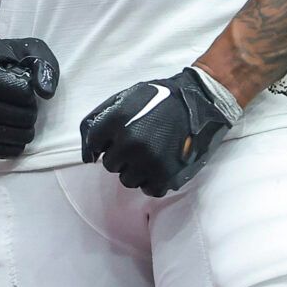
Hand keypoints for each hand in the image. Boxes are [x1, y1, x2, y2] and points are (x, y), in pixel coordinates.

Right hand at [0, 34, 58, 157]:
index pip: (24, 93)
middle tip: (20, 100)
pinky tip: (10, 126)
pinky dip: (17, 140)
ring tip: (17, 112)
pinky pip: (10, 151)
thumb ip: (42, 64)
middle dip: (30, 108)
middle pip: (24, 116)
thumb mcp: (23, 50)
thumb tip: (46, 93)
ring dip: (26, 125)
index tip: (19, 82)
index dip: (29, 88)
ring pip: (20, 136)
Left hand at [80, 67, 236, 196]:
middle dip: (121, 156)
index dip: (103, 143)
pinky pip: (149, 189)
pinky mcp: (166, 175)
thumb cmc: (161, 98)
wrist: (200, 101)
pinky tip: (161, 164)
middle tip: (139, 143)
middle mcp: (131, 142)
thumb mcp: (126, 97)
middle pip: (110, 165)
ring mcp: (148, 161)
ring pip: (127, 180)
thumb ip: (100, 119)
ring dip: (136, 170)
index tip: (114, 140)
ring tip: (151, 153)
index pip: (93, 144)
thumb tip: (87, 154)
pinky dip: (154, 180)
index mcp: (118, 120)